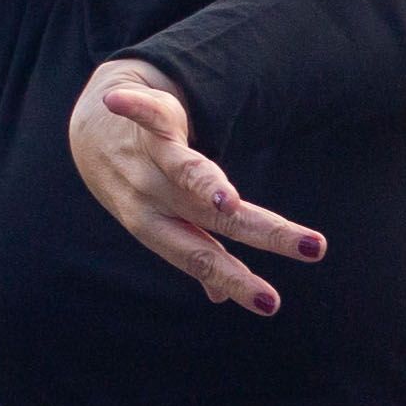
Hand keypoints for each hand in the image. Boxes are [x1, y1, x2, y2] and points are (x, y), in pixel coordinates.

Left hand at [67, 58, 316, 313]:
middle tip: (312, 249)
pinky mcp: (149, 124)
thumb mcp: (163, 222)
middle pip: (214, 220)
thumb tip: (220, 297)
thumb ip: (195, 251)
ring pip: (186, 173)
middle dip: (264, 235)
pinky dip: (131, 107)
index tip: (271, 305)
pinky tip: (114, 101)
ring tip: (229, 201)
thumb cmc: (140, 184)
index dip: (235, 281)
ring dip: (207, 186)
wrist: (93, 135)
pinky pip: (141, 115)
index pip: (202, 259)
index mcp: (162, 228)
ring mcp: (149, 162)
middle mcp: (153, 199)